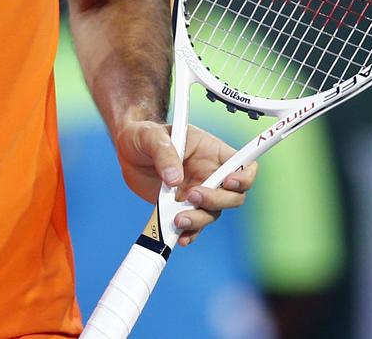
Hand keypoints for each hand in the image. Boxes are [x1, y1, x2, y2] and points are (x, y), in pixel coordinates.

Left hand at [114, 121, 256, 245]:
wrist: (127, 151)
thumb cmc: (144, 135)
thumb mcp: (152, 136)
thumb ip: (165, 153)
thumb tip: (174, 179)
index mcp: (212, 152)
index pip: (243, 164)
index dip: (244, 176)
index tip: (228, 182)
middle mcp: (210, 174)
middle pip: (233, 196)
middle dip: (217, 201)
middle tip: (192, 196)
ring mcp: (198, 193)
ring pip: (212, 214)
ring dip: (198, 220)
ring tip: (176, 219)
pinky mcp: (183, 208)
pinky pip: (193, 226)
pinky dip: (188, 234)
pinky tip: (178, 236)